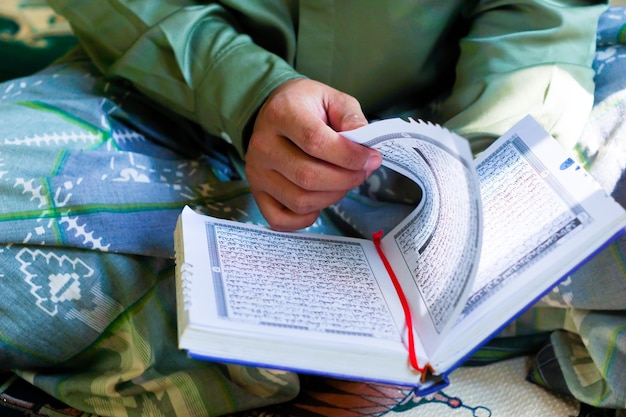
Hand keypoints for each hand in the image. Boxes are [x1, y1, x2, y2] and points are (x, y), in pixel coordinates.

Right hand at [245, 78, 381, 230]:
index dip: (349, 156)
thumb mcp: (332, 99)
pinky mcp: (256, 191)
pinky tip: (319, 201)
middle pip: (308, 177)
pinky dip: (305, 219)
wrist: (274, 112)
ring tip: (344, 182)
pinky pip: (281, 220)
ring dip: (332, 197)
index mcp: (281, 114)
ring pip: (300, 200)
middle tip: (362, 172)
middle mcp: (263, 144)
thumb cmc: (306, 107)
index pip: (316, 142)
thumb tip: (364, 145)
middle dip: (346, 180)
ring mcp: (256, 171)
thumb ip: (351, 118)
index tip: (371, 158)